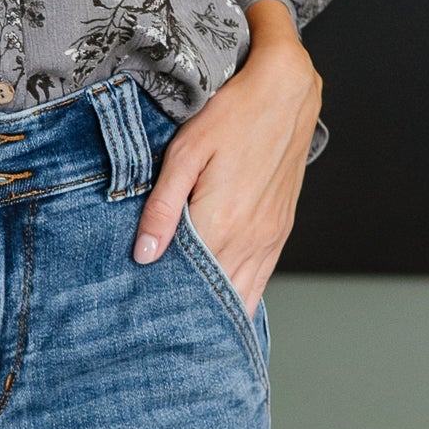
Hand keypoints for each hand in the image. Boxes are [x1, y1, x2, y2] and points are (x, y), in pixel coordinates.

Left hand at [133, 0, 321, 312]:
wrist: (287, 90)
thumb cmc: (231, 113)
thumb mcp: (185, 153)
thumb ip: (163, 207)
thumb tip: (144, 255)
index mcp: (222, 221)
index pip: (188, 283)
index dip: (166, 305)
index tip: (142, 324)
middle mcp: (251, 237)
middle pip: (215, 295)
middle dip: (189, 317)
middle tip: (157, 338)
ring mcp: (270, 236)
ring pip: (242, 293)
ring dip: (217, 313)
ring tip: (188, 334)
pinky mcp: (280, 229)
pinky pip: (262, 278)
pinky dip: (243, 298)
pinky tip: (225, 310)